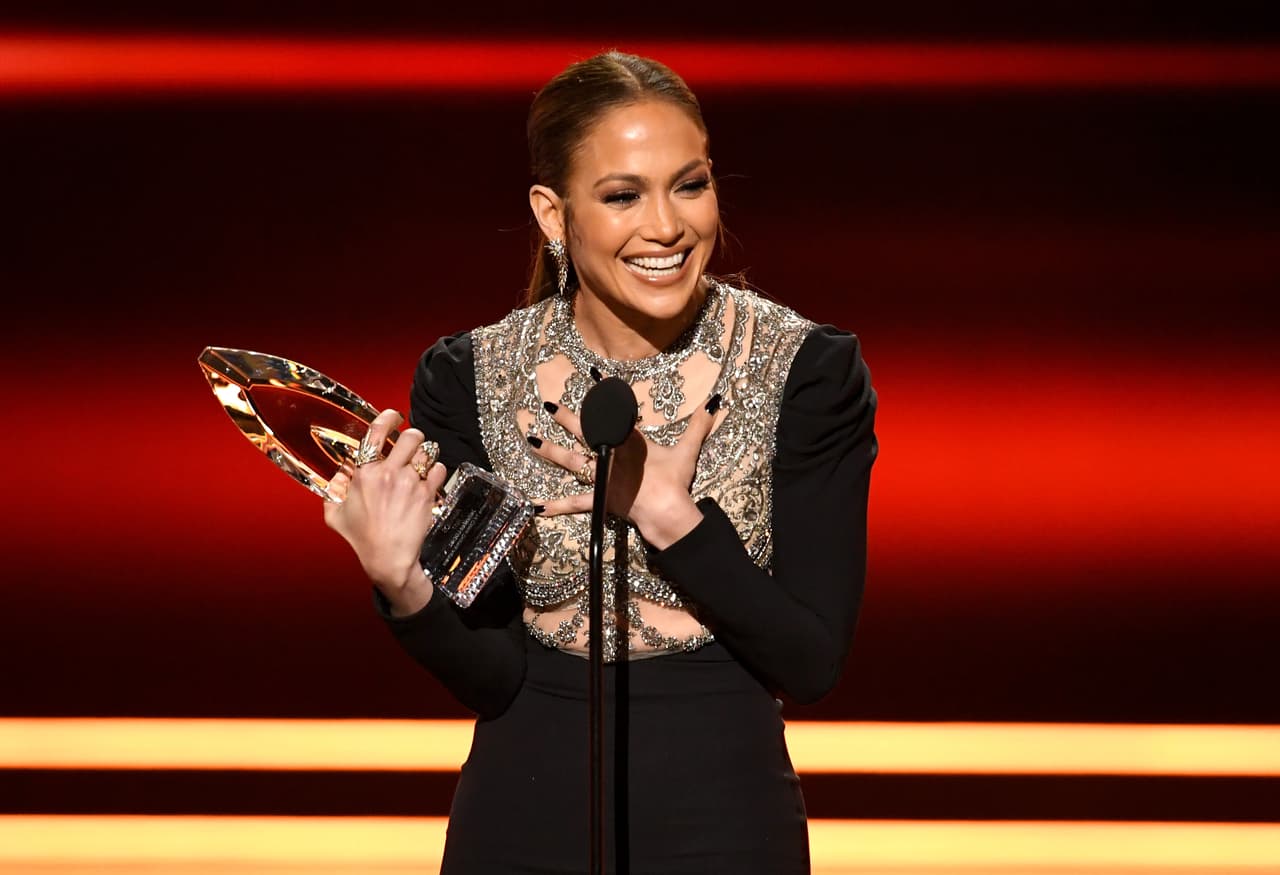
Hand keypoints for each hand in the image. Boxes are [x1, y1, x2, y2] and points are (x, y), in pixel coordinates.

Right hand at [324, 409, 446, 613]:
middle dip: (414, 437)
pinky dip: (437, 471)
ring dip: (427, 453)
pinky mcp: (427, 495)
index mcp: (364, 473)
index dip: (388, 417)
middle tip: (413, 445)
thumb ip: (334, 490)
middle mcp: (388, 473)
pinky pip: (439, 470)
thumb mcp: (335, 514)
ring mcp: (410, 483)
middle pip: (411, 436)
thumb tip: (339, 474)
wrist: (388, 559)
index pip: (376, 433)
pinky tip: (431, 478)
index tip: (394, 415)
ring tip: (422, 462)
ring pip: (428, 450)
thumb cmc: (361, 539)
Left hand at [529, 394, 721, 548]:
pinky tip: (535, 506)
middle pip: (584, 432)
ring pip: (570, 461)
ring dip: (548, 450)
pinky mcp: (598, 499)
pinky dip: (555, 506)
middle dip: (566, 417)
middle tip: (549, 405)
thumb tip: (715, 403)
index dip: (603, 393)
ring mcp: (600, 477)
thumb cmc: (674, 479)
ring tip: (529, 439)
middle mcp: (609, 454)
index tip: (592, 374)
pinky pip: (573, 504)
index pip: (614, 412)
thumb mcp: (687, 450)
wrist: (665, 509)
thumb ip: (698, 425)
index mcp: (628, 440)